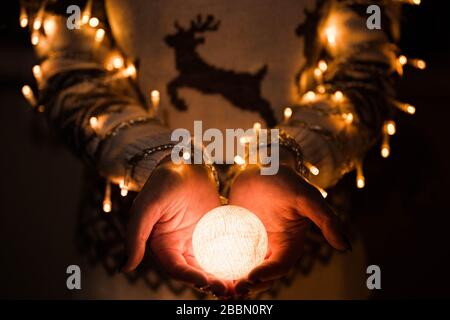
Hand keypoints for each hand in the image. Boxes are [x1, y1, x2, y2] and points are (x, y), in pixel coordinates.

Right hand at [122, 161, 228, 296]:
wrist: (187, 164)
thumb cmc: (163, 182)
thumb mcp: (146, 206)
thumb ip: (136, 235)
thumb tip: (126, 268)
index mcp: (162, 245)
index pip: (176, 268)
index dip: (189, 278)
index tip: (206, 282)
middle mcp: (180, 247)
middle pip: (195, 272)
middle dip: (210, 284)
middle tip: (228, 290)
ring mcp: (197, 241)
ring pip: (210, 266)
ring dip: (223, 278)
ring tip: (239, 286)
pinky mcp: (213, 233)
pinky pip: (223, 251)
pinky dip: (233, 262)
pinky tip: (246, 267)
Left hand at [229, 158, 349, 297]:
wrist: (262, 166)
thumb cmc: (287, 180)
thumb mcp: (308, 197)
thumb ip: (326, 220)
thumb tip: (346, 246)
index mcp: (289, 245)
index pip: (279, 266)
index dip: (268, 275)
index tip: (251, 277)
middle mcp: (270, 248)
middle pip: (259, 274)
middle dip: (247, 286)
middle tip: (231, 291)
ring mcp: (252, 243)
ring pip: (242, 268)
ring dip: (231, 280)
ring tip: (217, 288)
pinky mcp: (236, 236)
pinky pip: (227, 253)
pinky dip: (220, 264)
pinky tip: (205, 268)